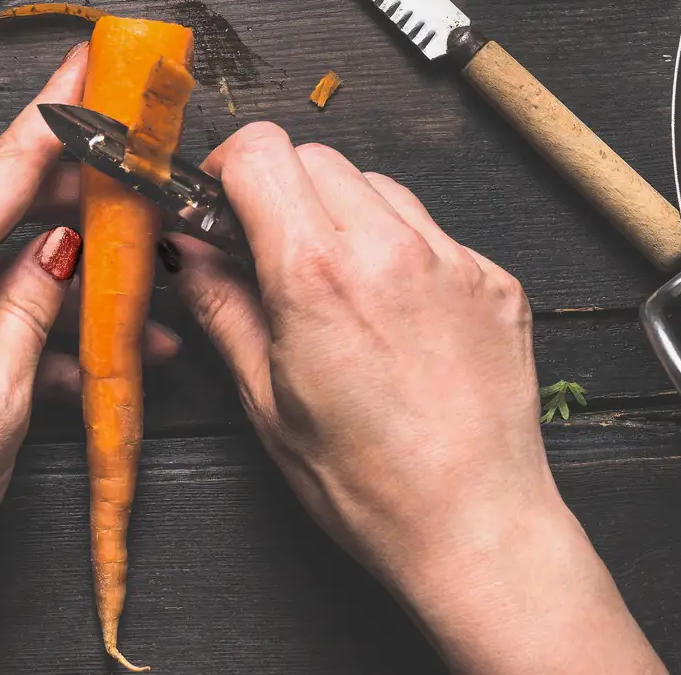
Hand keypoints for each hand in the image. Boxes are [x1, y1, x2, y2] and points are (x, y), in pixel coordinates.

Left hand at [0, 45, 174, 673]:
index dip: (58, 108)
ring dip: (59, 272)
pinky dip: (20, 315)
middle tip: (136, 182)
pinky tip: (74, 361)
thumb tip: (60, 248)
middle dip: (73, 188)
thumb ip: (32, 314)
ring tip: (135, 308)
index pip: (5, 164)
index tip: (94, 57)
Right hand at [173, 123, 661, 674]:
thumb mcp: (265, 400)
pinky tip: (391, 313)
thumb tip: (186, 250)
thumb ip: (222, 306)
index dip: (227, 167)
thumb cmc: (368, 485)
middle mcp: (389, 249)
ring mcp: (452, 259)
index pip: (261, 152)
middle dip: (281, 189)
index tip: (220, 202)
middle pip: (316, 157)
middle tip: (268, 249)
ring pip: (377, 185)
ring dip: (342, 213)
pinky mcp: (494, 279)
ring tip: (335, 285)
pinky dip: (400, 250)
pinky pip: (432, 230)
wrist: (476, 528)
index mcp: (317, 275)